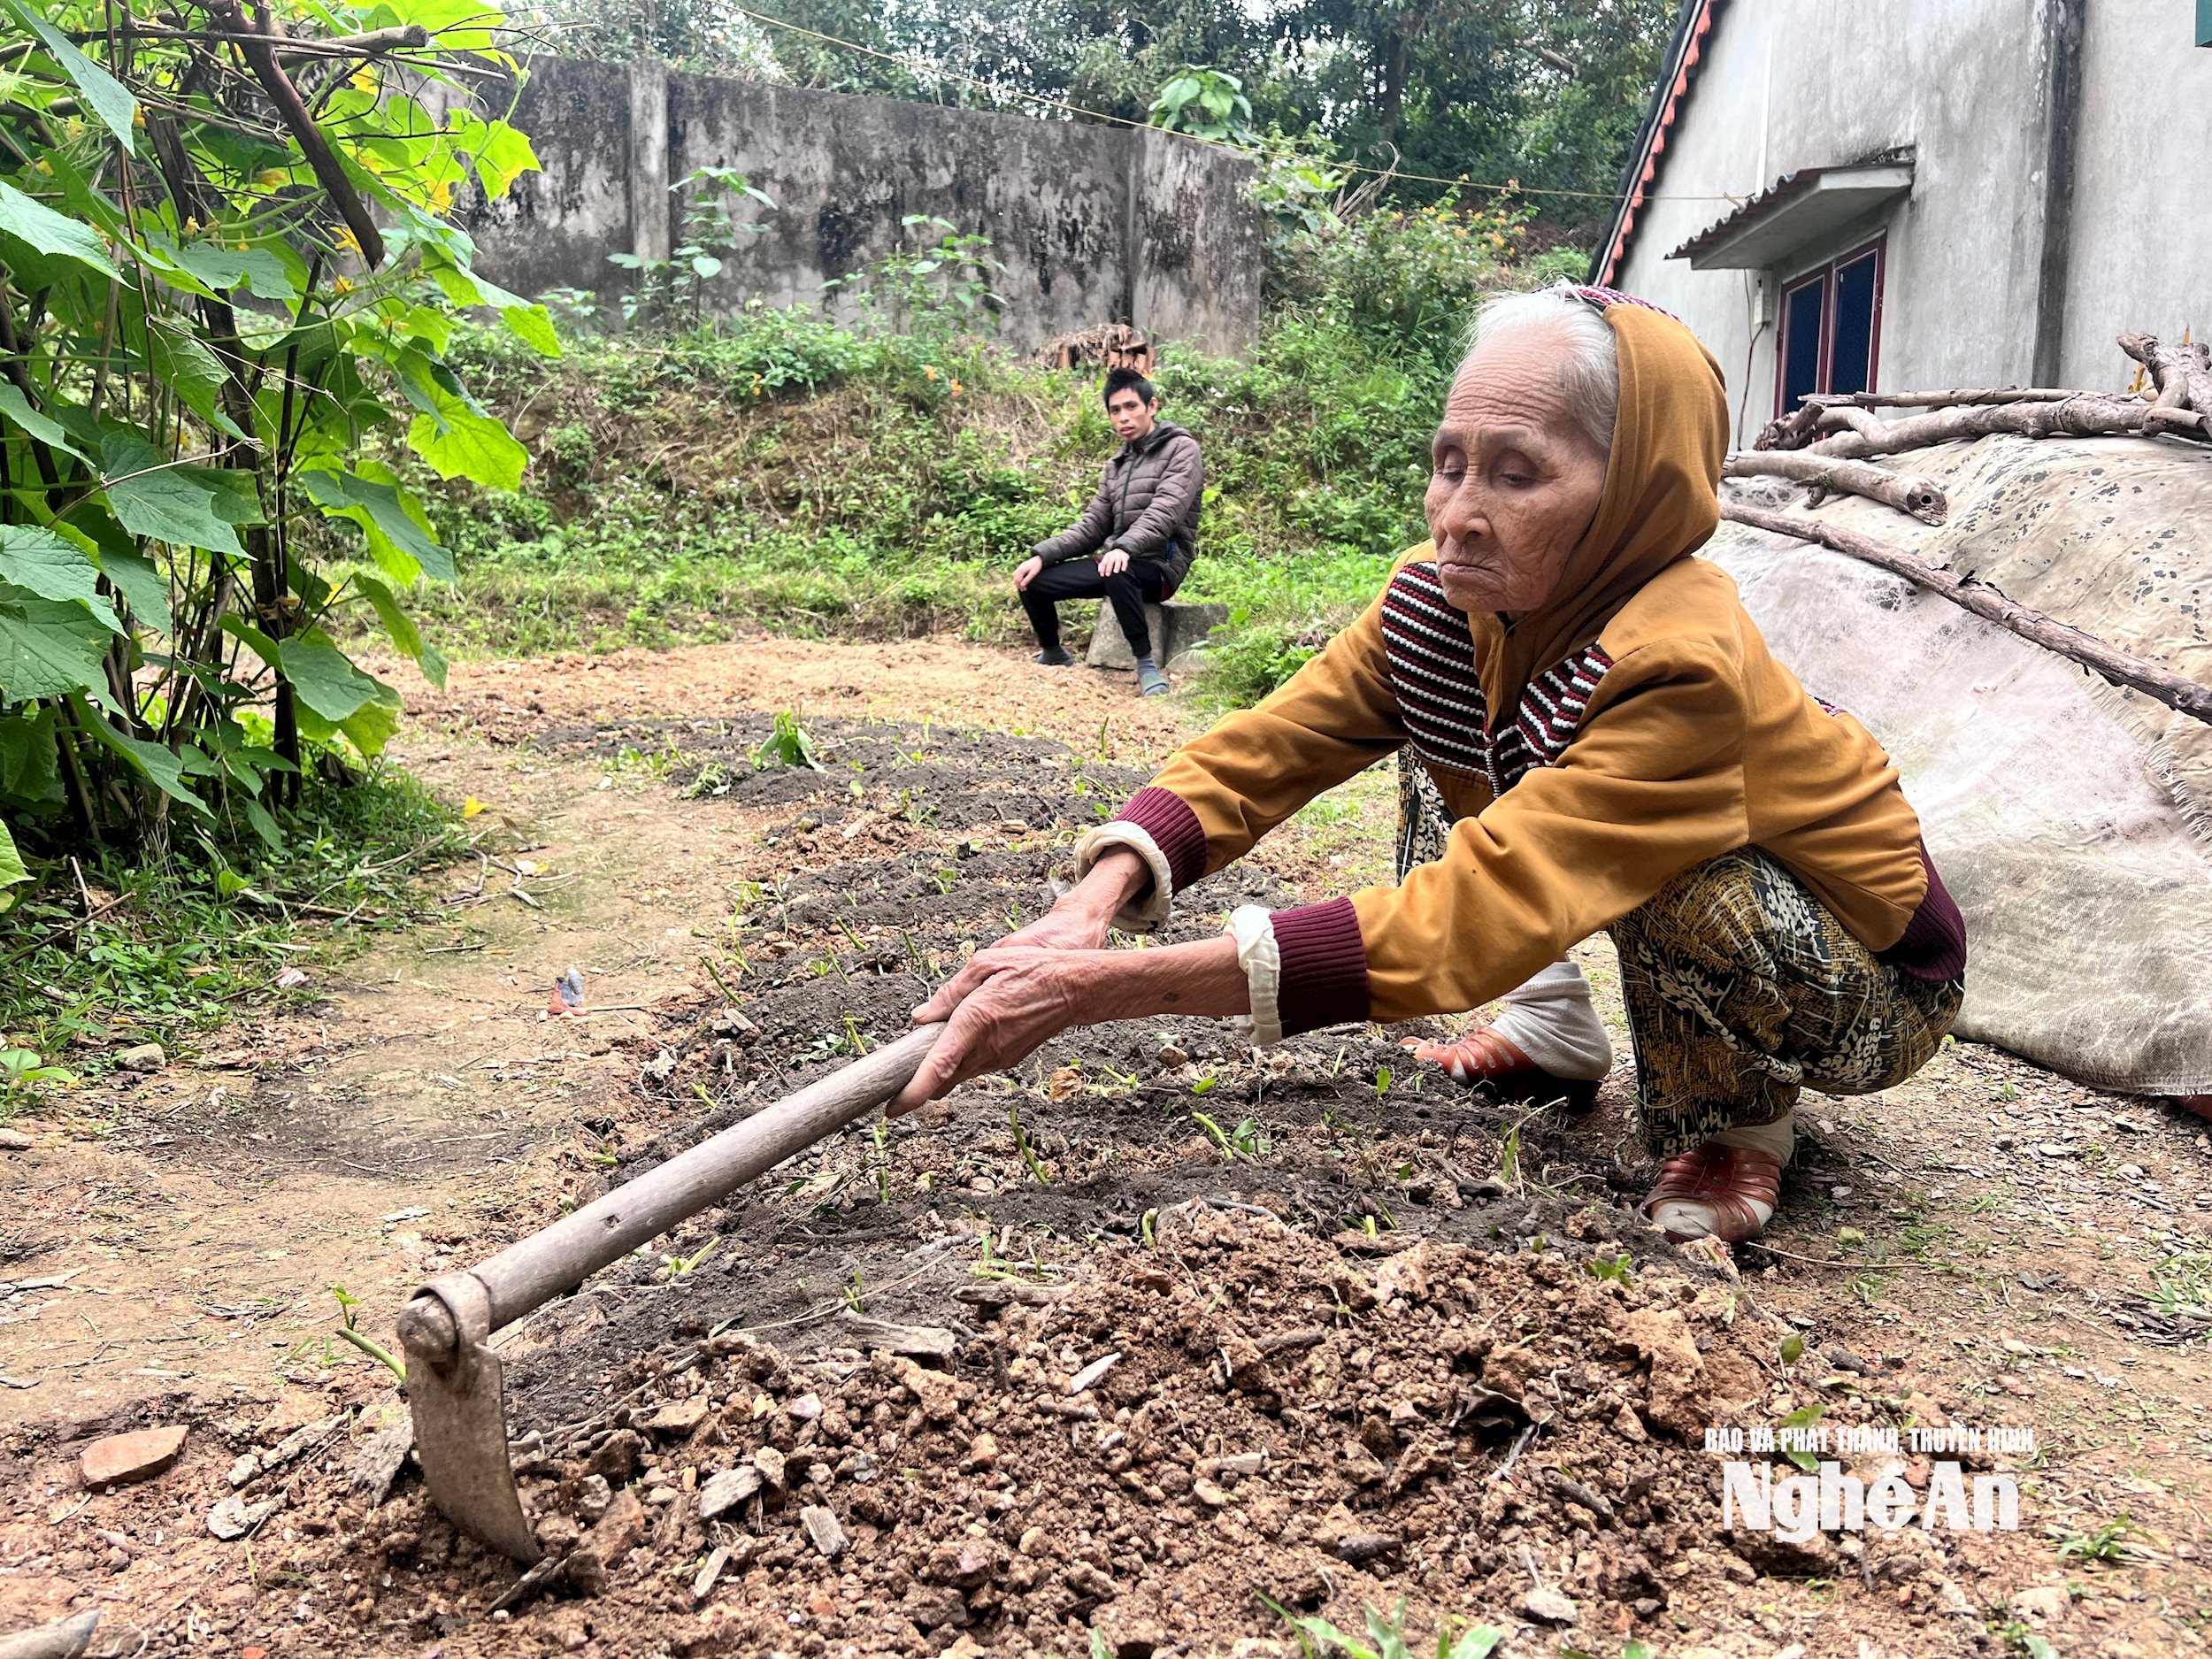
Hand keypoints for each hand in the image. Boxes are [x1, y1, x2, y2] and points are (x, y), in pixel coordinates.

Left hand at [892, 928, 1248, 1115]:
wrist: (1076, 988)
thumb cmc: (1031, 970)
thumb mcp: (984, 965)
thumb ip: (949, 993)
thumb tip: (920, 1017)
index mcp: (975, 1022)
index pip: (938, 1068)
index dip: (913, 1093)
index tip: (893, 1108)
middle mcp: (986, 1048)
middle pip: (942, 1080)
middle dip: (919, 1082)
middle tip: (897, 1072)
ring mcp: (999, 1059)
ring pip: (958, 1075)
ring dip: (940, 1069)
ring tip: (931, 1047)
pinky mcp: (1007, 1060)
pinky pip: (974, 1067)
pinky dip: (959, 1061)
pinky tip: (960, 1040)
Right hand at [1014, 556, 1043, 590]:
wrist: (1039, 559)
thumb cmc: (1037, 566)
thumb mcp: (1033, 573)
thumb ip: (1027, 579)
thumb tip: (1022, 585)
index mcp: (1021, 570)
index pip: (1018, 580)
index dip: (1020, 586)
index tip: (1024, 589)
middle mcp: (1019, 568)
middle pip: (1015, 579)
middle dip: (1018, 585)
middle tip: (1023, 590)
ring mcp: (1019, 567)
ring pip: (1015, 576)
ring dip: (1017, 582)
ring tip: (1021, 586)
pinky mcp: (1020, 566)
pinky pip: (1016, 573)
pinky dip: (1017, 578)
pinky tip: (1020, 580)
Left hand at [1096, 547, 1129, 577]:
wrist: (1121, 550)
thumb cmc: (1113, 558)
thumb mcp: (1107, 560)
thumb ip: (1102, 566)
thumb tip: (1100, 572)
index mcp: (1107, 556)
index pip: (1103, 562)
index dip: (1102, 569)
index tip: (1102, 575)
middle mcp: (1113, 555)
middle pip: (1110, 562)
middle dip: (1108, 568)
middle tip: (1107, 574)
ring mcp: (1119, 555)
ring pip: (1117, 561)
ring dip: (1116, 566)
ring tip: (1115, 571)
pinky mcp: (1125, 556)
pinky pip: (1125, 561)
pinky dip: (1124, 565)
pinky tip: (1123, 569)